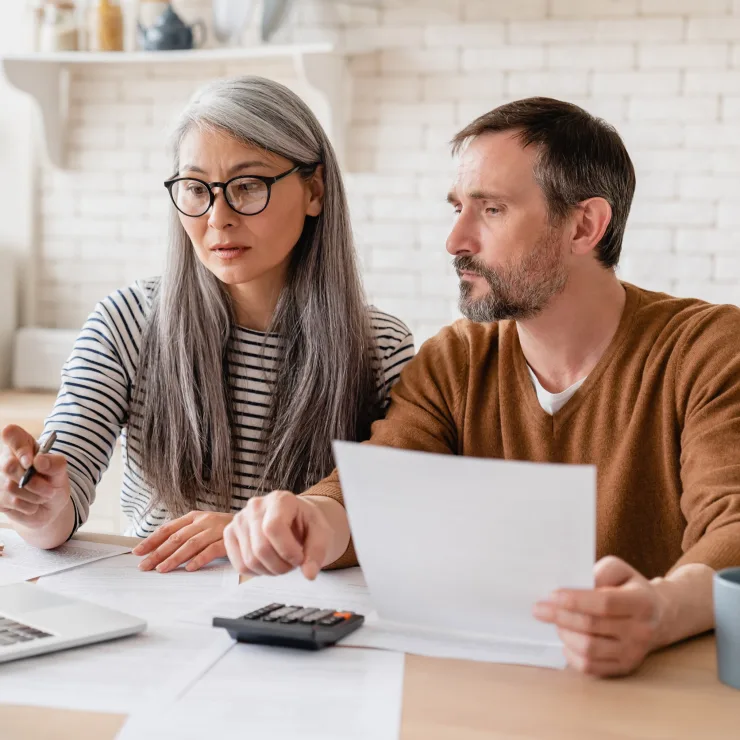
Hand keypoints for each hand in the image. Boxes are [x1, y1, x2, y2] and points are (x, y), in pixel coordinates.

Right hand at [0, 425, 70, 528]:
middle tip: (49, 489)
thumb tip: (38, 461)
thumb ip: (55, 463)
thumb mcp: (61, 471)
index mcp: (23, 444)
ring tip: (43, 496)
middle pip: (8, 466)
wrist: (51, 505)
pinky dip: (28, 506)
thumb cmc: (54, 481)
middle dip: (34, 482)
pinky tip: (32, 504)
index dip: (19, 447)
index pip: (11, 433)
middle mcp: (7, 459)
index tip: (31, 462)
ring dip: (34, 495)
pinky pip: (11, 502)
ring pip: (10, 486)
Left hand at [133, 511, 232, 572]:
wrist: (250, 523)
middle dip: (158, 553)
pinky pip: (211, 550)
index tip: (138, 552)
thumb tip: (157, 550)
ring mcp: (215, 530)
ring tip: (162, 569)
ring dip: (174, 558)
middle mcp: (203, 521)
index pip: (168, 528)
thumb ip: (184, 534)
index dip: (152, 540)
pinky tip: (189, 568)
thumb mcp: (201, 526)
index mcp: (193, 517)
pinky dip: (199, 559)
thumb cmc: (221, 529)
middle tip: (145, 566)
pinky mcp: (227, 540)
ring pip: (190, 544)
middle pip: (176, 538)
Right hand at [224, 490, 331, 579]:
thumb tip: (309, 574)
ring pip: (250, 560)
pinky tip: (269, 562)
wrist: (295, 520)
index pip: (273, 528)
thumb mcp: (322, 534)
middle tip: (293, 563)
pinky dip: (257, 572)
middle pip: (261, 548)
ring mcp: (239, 519)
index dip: (287, 550)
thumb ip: (317, 552)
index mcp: (280, 499)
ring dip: (271, 570)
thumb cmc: (307, 524)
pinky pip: (240, 565)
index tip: (300, 558)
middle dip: (281, 565)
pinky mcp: (230, 533)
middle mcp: (255, 505)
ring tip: (283, 561)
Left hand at [533, 556, 665, 676]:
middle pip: (592, 626)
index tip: (551, 595)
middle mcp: (640, 630)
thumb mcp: (619, 569)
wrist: (658, 616)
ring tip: (555, 622)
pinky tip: (566, 639)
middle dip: (560, 616)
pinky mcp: (624, 667)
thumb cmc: (629, 588)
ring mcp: (633, 653)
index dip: (575, 600)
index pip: (604, 603)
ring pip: (589, 649)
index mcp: (641, 602)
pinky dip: (571, 654)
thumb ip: (599, 572)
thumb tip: (574, 585)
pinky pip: (591, 667)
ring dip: (565, 634)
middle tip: (539, 608)